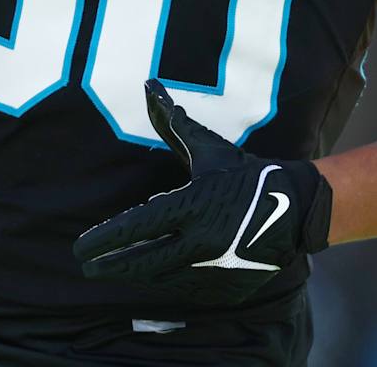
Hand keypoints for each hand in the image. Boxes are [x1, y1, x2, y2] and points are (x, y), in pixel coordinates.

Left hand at [73, 81, 331, 303]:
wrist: (295, 211)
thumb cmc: (245, 175)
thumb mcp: (208, 149)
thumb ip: (173, 123)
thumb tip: (149, 86)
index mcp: (192, 206)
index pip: (135, 228)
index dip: (104, 240)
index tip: (80, 248)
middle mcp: (200, 243)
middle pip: (141, 263)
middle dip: (110, 266)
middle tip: (88, 267)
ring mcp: (213, 270)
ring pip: (162, 279)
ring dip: (138, 273)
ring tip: (118, 268)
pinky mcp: (226, 290)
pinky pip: (186, 289)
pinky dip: (168, 281)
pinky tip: (155, 275)